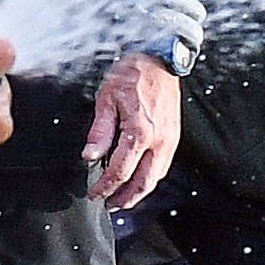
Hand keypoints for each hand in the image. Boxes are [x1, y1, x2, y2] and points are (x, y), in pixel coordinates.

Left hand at [88, 49, 182, 211]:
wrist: (159, 60)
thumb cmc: (133, 74)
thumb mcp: (107, 99)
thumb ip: (100, 131)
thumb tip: (90, 157)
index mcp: (140, 132)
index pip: (120, 171)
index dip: (105, 187)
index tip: (94, 194)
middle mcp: (159, 140)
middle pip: (142, 182)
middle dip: (124, 198)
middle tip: (109, 205)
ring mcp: (170, 140)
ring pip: (155, 177)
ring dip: (138, 192)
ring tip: (122, 198)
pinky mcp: (174, 136)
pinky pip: (163, 166)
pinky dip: (149, 178)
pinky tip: (138, 179)